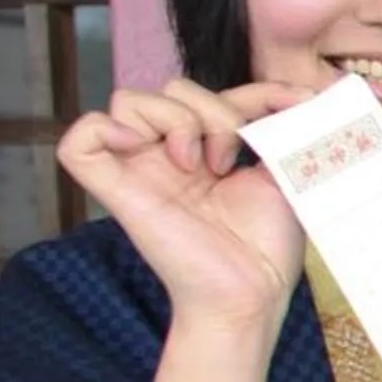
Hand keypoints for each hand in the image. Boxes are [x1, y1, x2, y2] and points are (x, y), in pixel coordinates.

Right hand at [57, 78, 316, 328]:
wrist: (252, 293)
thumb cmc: (266, 246)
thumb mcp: (284, 175)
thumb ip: (283, 130)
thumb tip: (302, 92)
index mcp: (204, 151)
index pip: (216, 93)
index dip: (257, 90)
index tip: (299, 104)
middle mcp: (166, 155)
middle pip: (170, 88)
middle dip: (213, 109)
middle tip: (231, 160)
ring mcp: (139, 170)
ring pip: (127, 100)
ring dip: (177, 119)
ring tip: (201, 165)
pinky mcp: (115, 191)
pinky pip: (79, 141)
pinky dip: (106, 129)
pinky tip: (148, 152)